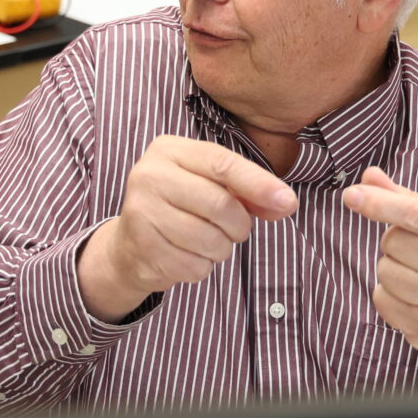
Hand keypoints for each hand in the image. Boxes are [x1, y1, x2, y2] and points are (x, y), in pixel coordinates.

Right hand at [78, 135, 296, 322]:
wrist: (129, 245)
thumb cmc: (180, 206)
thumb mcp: (211, 185)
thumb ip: (248, 191)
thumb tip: (285, 203)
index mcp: (169, 150)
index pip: (222, 163)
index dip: (258, 184)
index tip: (288, 202)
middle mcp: (149, 175)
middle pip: (220, 204)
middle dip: (240, 225)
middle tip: (236, 229)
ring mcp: (141, 212)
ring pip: (210, 239)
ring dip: (222, 248)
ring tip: (207, 241)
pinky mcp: (142, 248)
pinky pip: (195, 266)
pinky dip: (202, 266)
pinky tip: (186, 255)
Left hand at [342, 167, 417, 372]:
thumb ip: (409, 201)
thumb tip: (368, 176)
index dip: (382, 204)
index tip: (351, 195)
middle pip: (394, 241)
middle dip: (396, 242)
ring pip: (385, 270)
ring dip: (391, 269)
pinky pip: (381, 299)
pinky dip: (388, 295)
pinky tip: (414, 298)